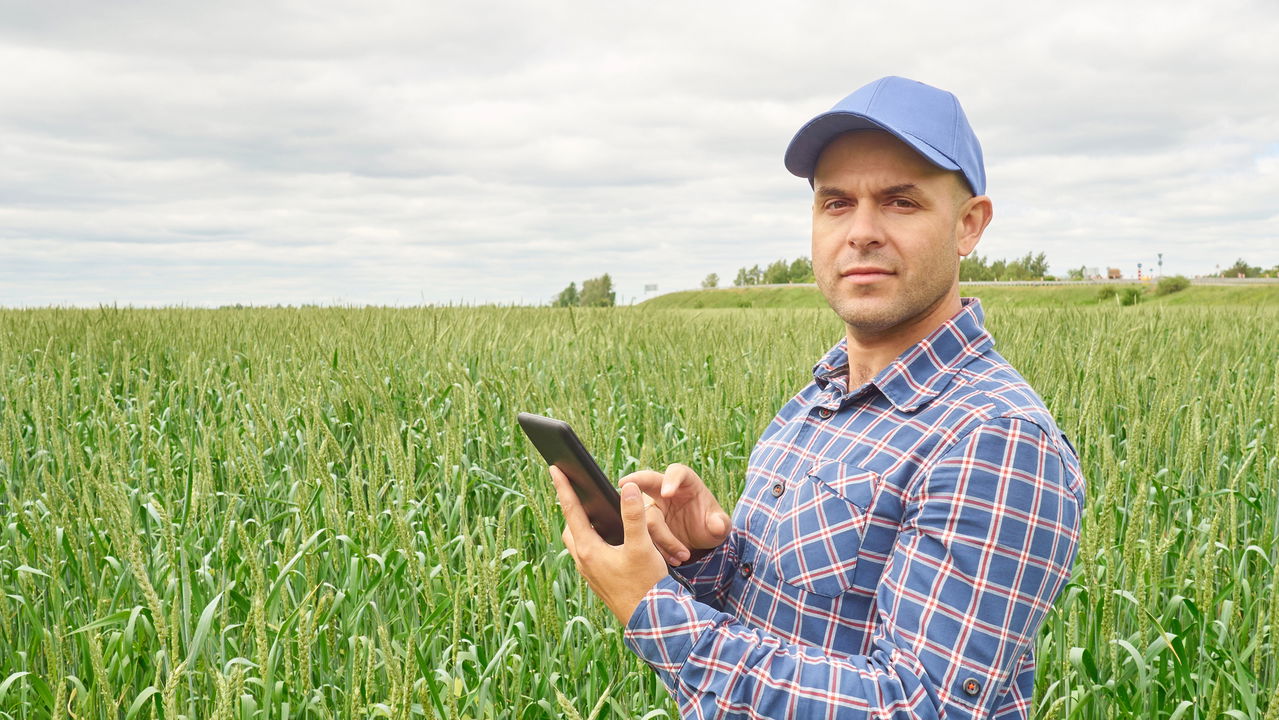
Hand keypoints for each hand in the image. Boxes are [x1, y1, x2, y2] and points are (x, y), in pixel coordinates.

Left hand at [552, 467, 668, 623]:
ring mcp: (590, 573)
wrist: (651, 622)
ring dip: (583, 526)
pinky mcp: (599, 581)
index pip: (571, 510)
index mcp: (589, 549)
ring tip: (595, 512)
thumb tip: (628, 487)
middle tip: (577, 490)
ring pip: (579, 542)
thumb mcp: (642, 546)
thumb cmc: (646, 584)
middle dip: (572, 508)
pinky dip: (593, 540)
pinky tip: (609, 540)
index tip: (554, 468)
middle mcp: (584, 561)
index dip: (563, 487)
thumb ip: (634, 515)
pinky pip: (589, 554)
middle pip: (570, 527)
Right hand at [619, 463, 730, 566]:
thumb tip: (717, 525)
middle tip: (624, 485)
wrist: (700, 541)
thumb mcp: (720, 526)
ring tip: (682, 556)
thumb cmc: (710, 524)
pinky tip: (672, 559)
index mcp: (686, 482)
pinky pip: (643, 534)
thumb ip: (720, 524)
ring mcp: (653, 506)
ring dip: (662, 539)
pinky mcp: (645, 524)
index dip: (670, 480)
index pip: (676, 472)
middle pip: (647, 479)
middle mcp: (665, 489)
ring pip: (647, 519)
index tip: (666, 492)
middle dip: (635, 480)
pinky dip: (656, 548)